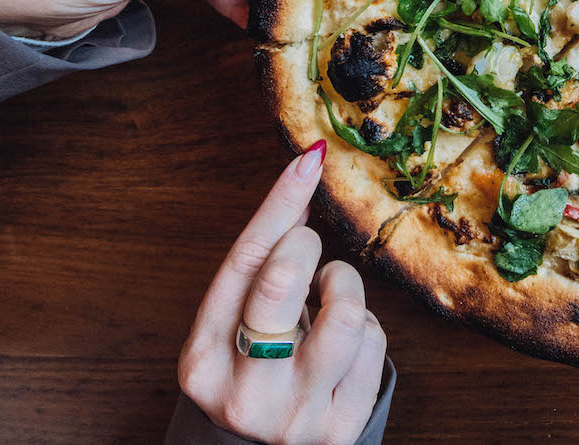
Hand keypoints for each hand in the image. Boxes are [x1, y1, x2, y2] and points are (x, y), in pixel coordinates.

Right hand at [178, 142, 387, 444]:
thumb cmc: (251, 372)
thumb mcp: (235, 324)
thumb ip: (262, 261)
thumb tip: (305, 175)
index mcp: (202, 361)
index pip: (242, 263)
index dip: (278, 205)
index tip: (308, 162)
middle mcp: (243, 393)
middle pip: (283, 281)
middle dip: (306, 248)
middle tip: (308, 254)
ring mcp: (295, 416)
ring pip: (346, 314)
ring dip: (344, 287)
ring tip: (328, 298)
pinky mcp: (342, 429)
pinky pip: (376, 345)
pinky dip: (367, 329)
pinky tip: (344, 343)